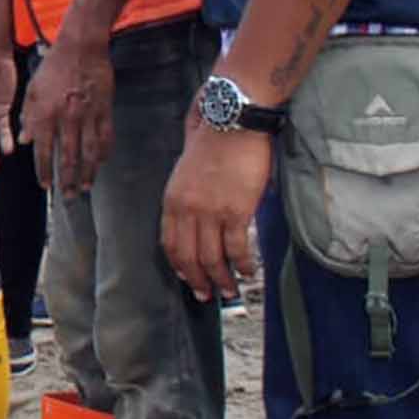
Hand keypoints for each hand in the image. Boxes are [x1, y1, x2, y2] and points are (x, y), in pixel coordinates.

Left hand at [21, 37, 114, 196]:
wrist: (81, 48)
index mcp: (45, 114)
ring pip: (89, 153)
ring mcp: (88, 116)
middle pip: (68, 158)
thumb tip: (26, 142)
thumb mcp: (32, 91)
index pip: (44, 151)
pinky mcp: (105, 110)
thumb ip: (28, 118)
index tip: (45, 185)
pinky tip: (100, 165)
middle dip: (67, 180)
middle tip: (67, 196)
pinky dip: (103, 154)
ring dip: (87, 174)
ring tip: (84, 188)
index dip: (44, 171)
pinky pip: (105, 138)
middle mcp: (67, 119)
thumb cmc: (53, 68)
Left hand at [161, 121, 273, 302]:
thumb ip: (189, 195)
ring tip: (230, 292)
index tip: (187, 278)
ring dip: (221, 280)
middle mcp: (186, 209)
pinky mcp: (236, 211)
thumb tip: (198, 215)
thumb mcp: (187, 169)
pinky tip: (249, 272)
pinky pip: (237, 249)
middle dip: (197, 281)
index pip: (169, 243)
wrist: (233, 121)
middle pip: (188, 257)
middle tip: (206, 296)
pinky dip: (243, 266)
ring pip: (212, 259)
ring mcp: (210, 212)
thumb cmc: (214, 140)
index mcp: (172, 199)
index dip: (179, 265)